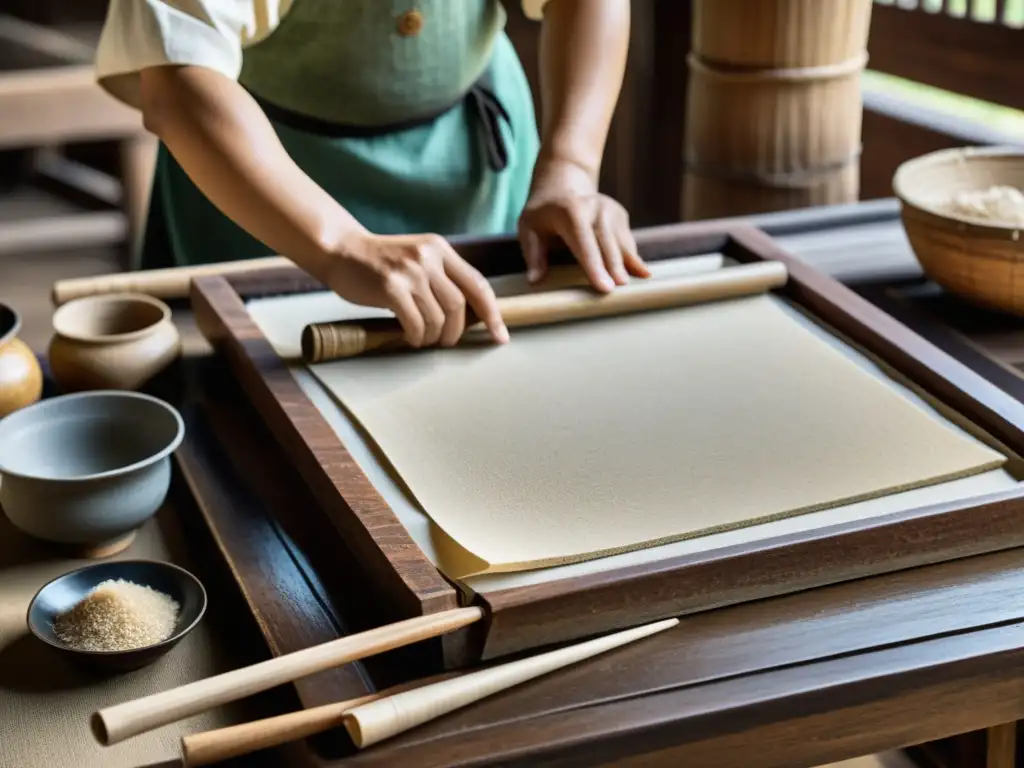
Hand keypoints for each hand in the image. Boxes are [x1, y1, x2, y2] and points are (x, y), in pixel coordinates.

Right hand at [326, 231, 508, 347]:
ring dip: (433, 336)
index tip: (500, 336)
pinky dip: (416, 337)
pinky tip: (410, 338)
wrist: (341, 250)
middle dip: (456, 331)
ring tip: (424, 339)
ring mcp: (410, 272)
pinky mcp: (391, 287)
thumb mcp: (417, 258)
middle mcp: (428, 258)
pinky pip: (415, 323)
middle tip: (446, 342)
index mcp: (440, 249)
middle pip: (459, 305)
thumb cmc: (380, 261)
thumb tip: (468, 314)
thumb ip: (441, 277)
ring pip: (438, 317)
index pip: (477, 284)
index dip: (492, 313)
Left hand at [518, 158, 649, 291]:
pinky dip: (633, 258)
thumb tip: (534, 280)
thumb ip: (533, 254)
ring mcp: (611, 210)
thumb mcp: (528, 228)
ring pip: (622, 243)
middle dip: (615, 268)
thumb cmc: (542, 213)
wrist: (562, 184)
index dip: (594, 266)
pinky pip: (627, 241)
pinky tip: (641, 274)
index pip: (584, 243)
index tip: (604, 287)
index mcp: (571, 211)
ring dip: (629, 264)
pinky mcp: (620, 216)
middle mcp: (596, 208)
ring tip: (637, 285)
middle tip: (621, 291)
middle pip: (608, 244)